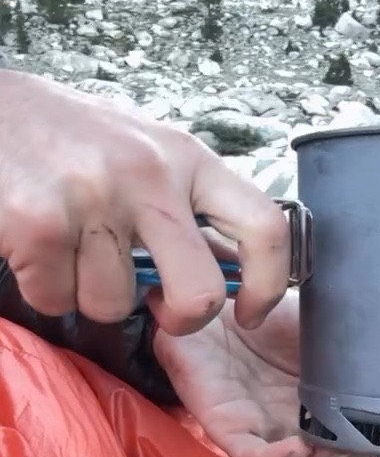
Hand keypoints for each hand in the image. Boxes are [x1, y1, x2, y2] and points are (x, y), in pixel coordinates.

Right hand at [0, 70, 288, 333]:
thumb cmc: (69, 137)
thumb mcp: (144, 152)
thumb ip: (186, 204)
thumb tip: (227, 273)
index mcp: (185, 156)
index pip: (263, 225)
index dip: (269, 284)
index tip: (250, 312)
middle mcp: (147, 174)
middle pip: (198, 292)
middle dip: (181, 319)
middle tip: (158, 309)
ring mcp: (92, 197)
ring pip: (113, 304)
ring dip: (88, 293)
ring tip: (70, 247)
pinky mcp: (37, 222)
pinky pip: (55, 298)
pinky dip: (42, 286)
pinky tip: (34, 245)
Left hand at [153, 291, 371, 456]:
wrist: (214, 298)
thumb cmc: (265, 313)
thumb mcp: (324, 328)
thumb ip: (354, 347)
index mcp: (320, 404)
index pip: (354, 441)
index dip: (374, 443)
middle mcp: (292, 424)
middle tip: (369, 439)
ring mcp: (262, 430)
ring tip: (340, 444)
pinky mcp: (228, 428)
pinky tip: (300, 447)